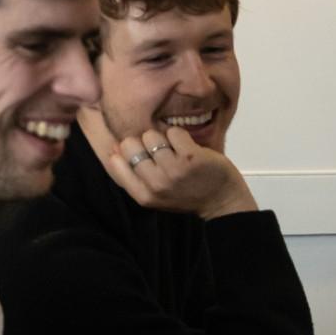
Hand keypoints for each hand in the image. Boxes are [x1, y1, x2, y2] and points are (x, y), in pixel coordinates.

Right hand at [107, 123, 255, 221]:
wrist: (222, 201)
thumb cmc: (187, 194)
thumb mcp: (155, 194)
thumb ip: (133, 176)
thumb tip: (113, 148)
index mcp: (143, 196)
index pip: (115, 163)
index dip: (126, 152)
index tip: (142, 156)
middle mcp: (155, 185)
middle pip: (130, 144)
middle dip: (143, 143)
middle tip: (161, 153)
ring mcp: (173, 171)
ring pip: (151, 135)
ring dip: (163, 138)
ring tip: (176, 152)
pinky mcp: (190, 158)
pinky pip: (173, 132)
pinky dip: (180, 136)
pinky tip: (188, 148)